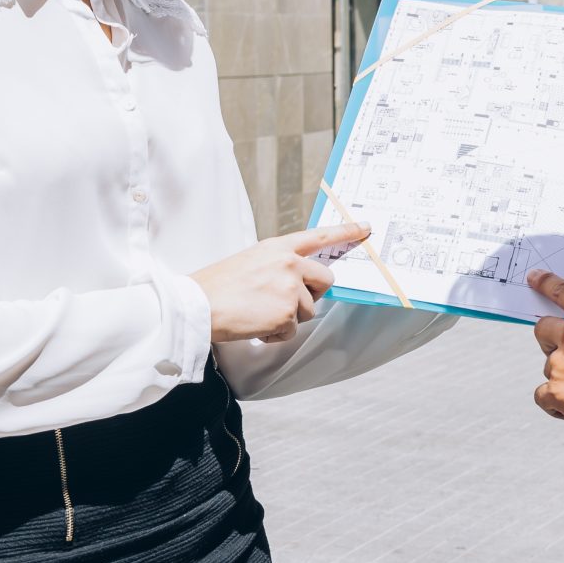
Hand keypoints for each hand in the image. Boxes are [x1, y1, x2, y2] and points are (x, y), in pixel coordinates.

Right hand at [194, 224, 364, 343]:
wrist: (197, 305)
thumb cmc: (218, 286)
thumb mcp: (251, 261)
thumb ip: (277, 265)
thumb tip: (297, 282)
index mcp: (278, 247)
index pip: (318, 236)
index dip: (346, 232)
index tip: (366, 227)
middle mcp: (289, 264)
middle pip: (325, 280)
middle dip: (311, 294)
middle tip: (283, 301)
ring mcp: (289, 288)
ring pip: (307, 310)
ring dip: (287, 318)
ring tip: (257, 313)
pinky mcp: (286, 313)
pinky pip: (291, 331)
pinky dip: (275, 334)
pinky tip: (254, 325)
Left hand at [527, 270, 563, 448]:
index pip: (562, 290)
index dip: (544, 282)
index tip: (533, 277)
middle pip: (542, 328)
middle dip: (549, 339)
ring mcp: (561, 362)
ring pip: (548, 367)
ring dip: (563, 377)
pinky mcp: (556, 391)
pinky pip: (543, 396)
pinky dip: (554, 404)